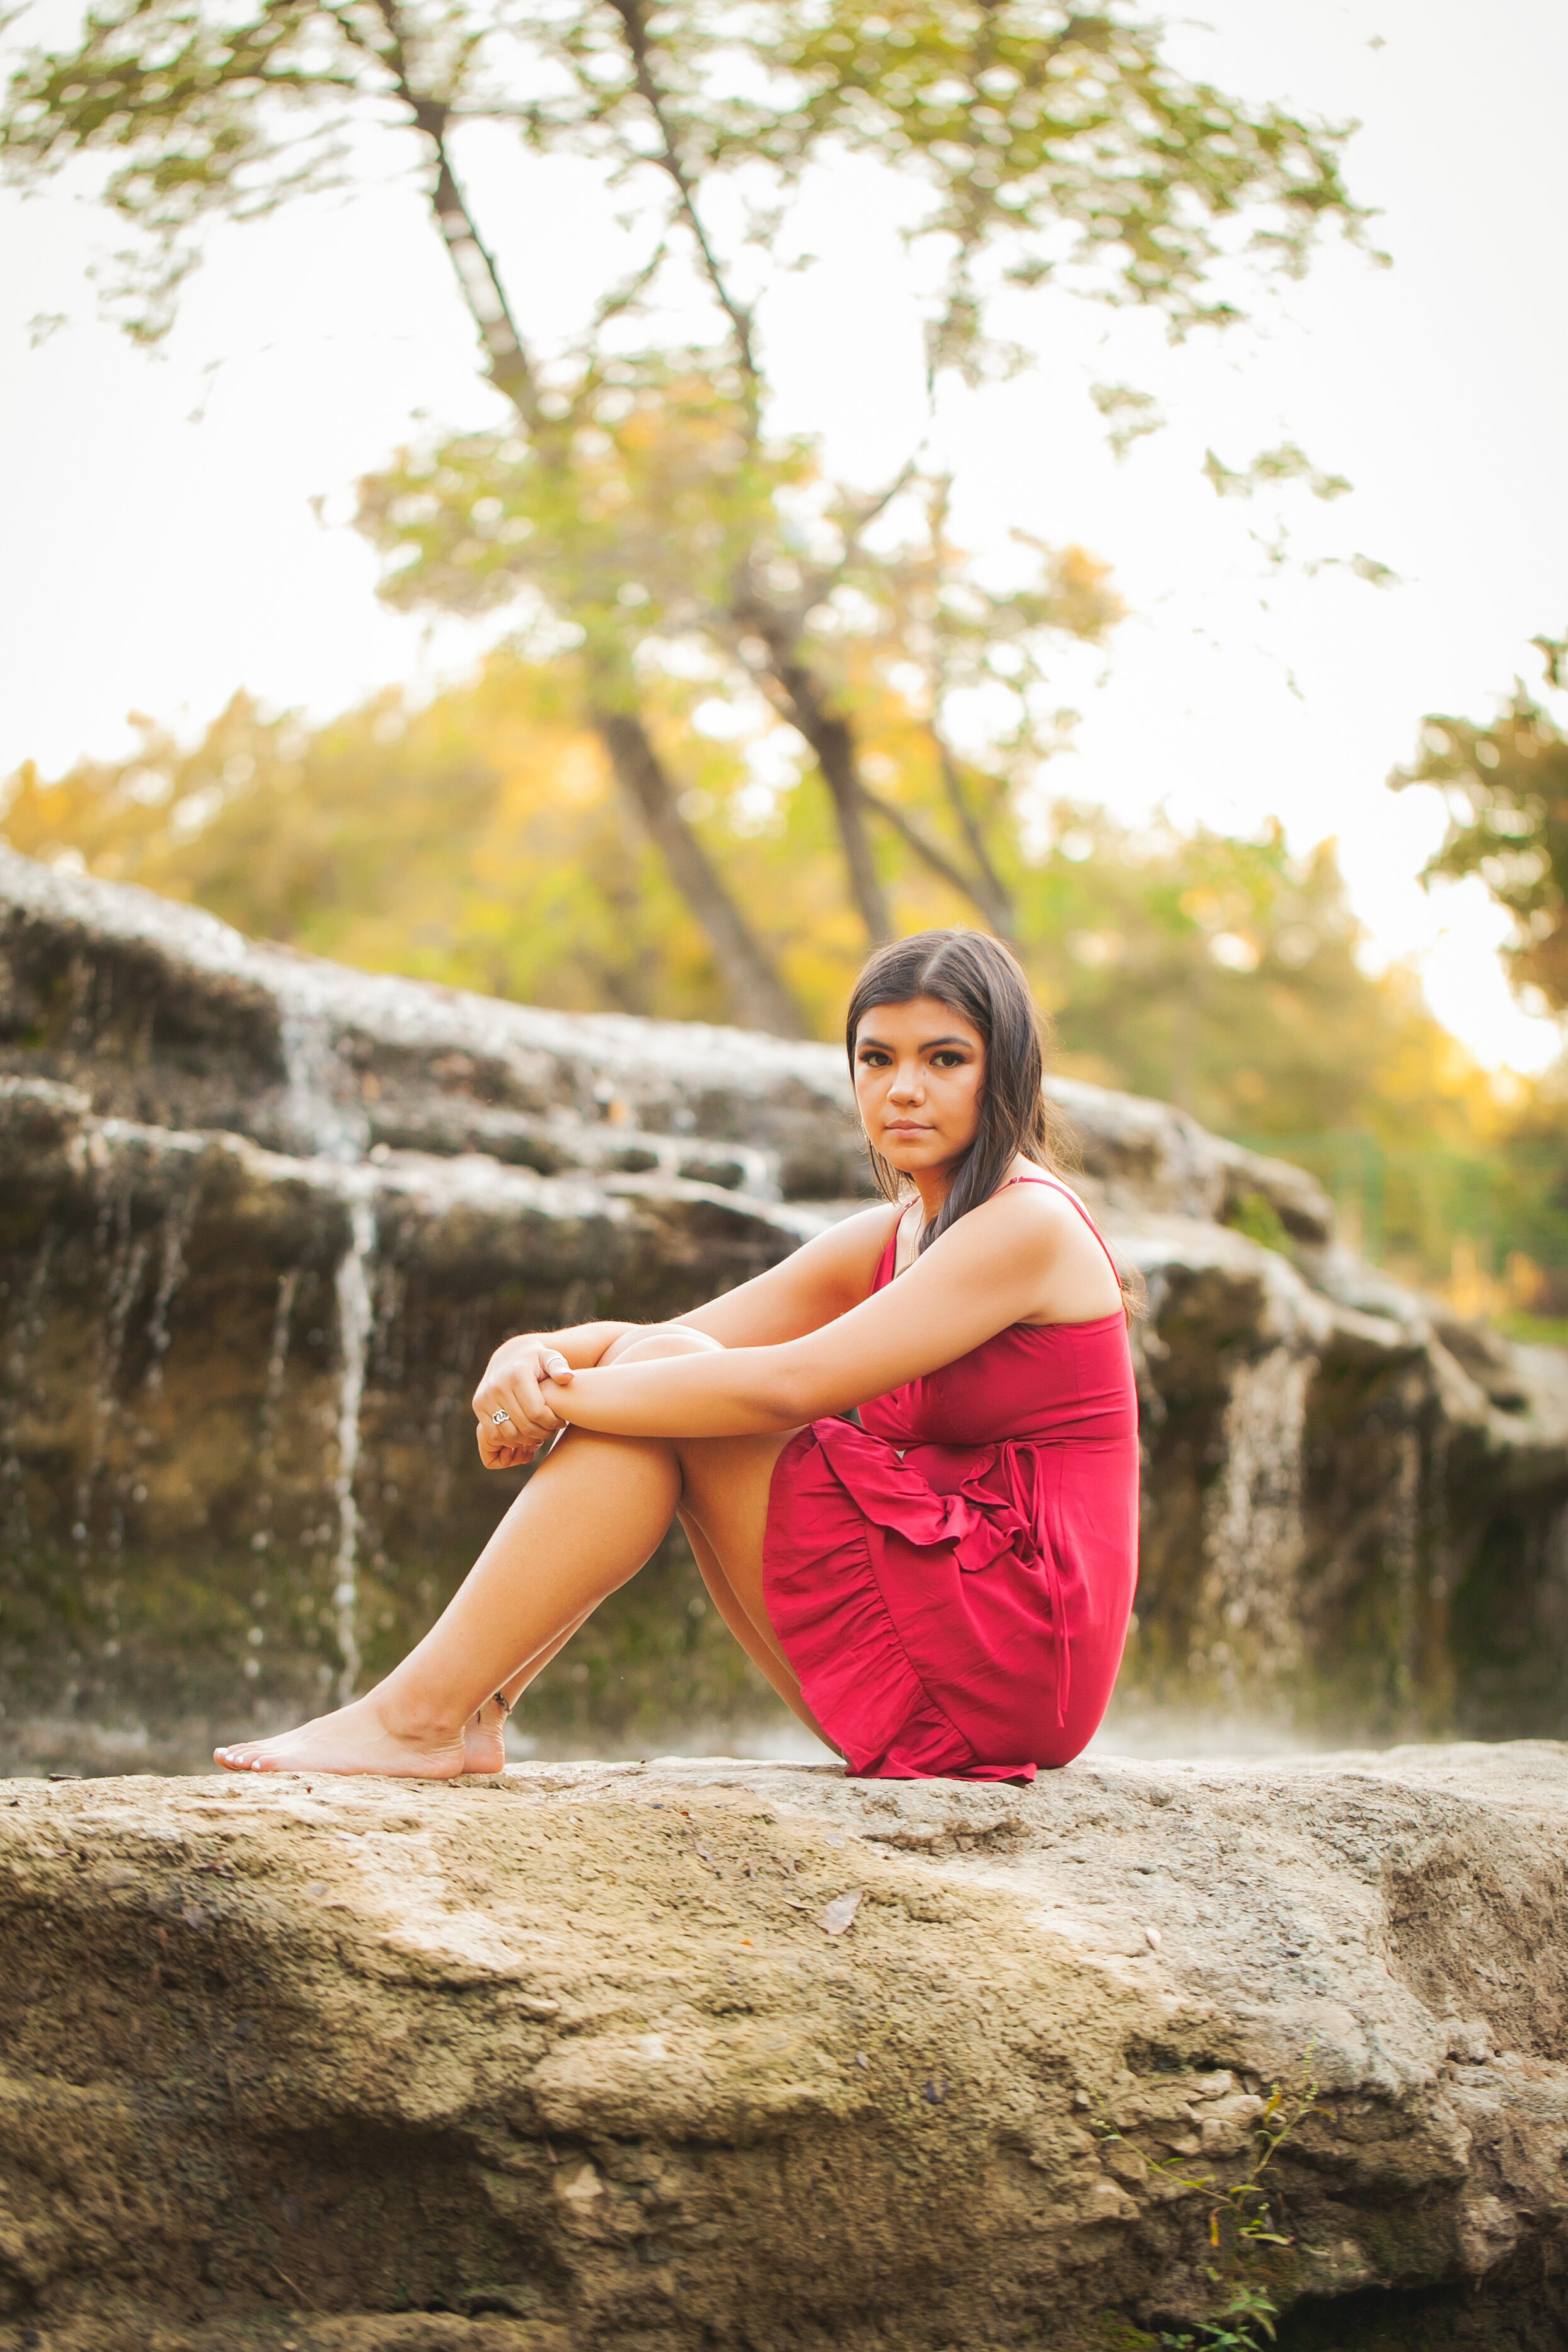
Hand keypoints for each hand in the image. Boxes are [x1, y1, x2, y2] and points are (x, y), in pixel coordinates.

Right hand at [473, 1334, 575, 1467]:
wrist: (510, 1355)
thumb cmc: (536, 1360)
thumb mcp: (550, 1357)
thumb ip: (559, 1366)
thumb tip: (568, 1377)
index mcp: (517, 1375)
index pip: (537, 1412)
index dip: (552, 1422)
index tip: (561, 1421)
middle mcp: (497, 1386)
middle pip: (524, 1425)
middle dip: (542, 1433)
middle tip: (552, 1430)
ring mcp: (485, 1397)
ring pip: (509, 1433)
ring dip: (527, 1439)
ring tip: (539, 1433)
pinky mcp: (478, 1406)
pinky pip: (494, 1433)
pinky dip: (510, 1440)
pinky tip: (524, 1434)